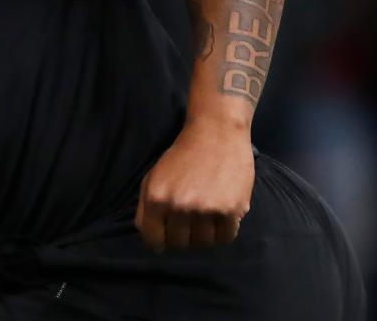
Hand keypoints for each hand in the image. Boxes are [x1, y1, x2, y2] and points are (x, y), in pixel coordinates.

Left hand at [135, 118, 253, 250]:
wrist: (216, 132)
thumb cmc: (182, 156)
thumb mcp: (153, 178)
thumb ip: (146, 209)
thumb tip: (154, 244)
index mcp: (156, 198)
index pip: (153, 239)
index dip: (160, 242)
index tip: (169, 236)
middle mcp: (178, 205)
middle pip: (180, 243)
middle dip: (184, 236)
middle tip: (191, 222)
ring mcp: (205, 209)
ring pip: (204, 243)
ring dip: (205, 234)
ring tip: (207, 217)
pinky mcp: (230, 209)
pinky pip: (226, 237)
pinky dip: (224, 231)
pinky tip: (223, 215)